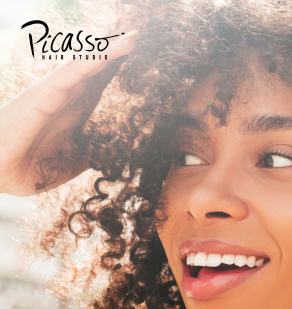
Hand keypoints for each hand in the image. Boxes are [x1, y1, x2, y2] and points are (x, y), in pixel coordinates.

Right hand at [0, 26, 137, 195]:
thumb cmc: (27, 167)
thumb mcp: (71, 162)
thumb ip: (92, 154)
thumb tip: (113, 154)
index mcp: (73, 110)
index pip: (101, 82)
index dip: (120, 68)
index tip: (144, 57)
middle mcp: (66, 96)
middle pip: (97, 67)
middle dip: (120, 52)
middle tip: (144, 36)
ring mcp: (56, 92)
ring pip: (88, 63)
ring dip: (112, 49)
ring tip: (136, 36)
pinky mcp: (45, 93)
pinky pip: (74, 71)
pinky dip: (95, 58)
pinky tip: (116, 48)